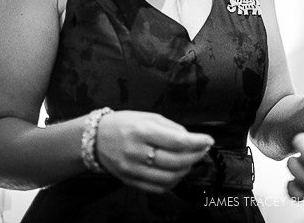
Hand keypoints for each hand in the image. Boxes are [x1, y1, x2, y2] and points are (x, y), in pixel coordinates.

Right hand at [95, 110, 213, 193]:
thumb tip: (191, 139)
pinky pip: (158, 188)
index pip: (178, 141)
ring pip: (169, 177)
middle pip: (176, 161)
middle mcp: (137, 152)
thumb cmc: (123, 124)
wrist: (95, 139)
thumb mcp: (148, 116)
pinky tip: (177, 172)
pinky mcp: (130, 181)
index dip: (198, 142)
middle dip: (196, 156)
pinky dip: (173, 182)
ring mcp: (133, 169)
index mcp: (143, 131)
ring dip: (186, 170)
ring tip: (190, 160)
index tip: (209, 140)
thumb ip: (171, 127)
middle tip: (203, 150)